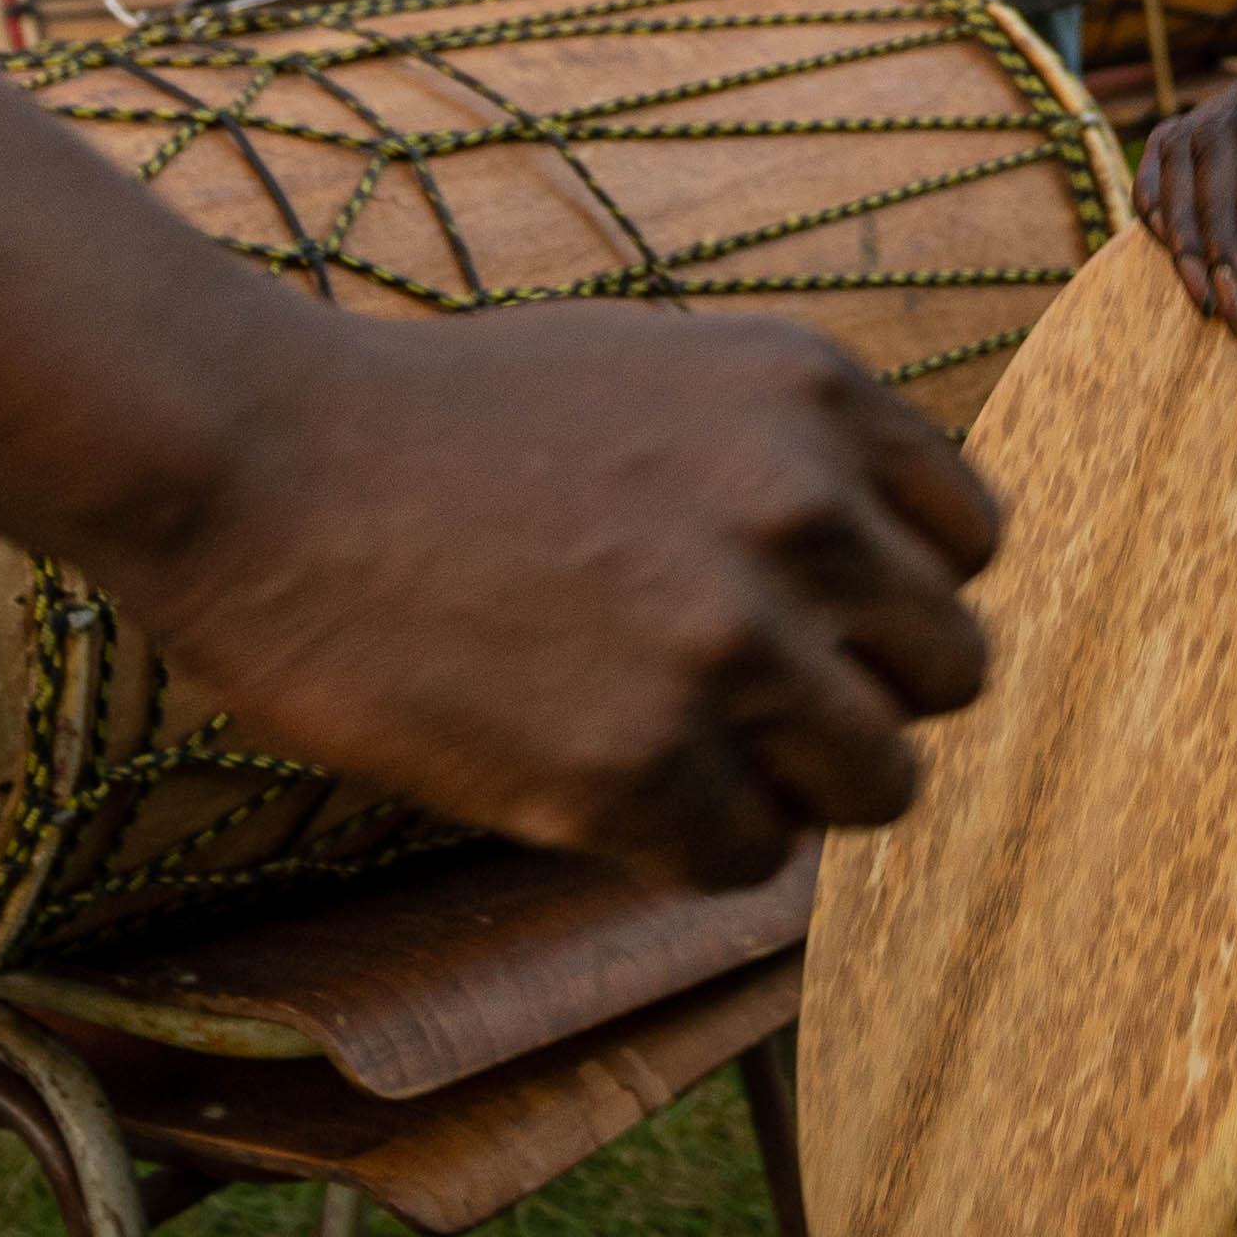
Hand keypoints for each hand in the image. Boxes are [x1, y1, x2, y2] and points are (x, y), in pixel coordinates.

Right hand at [100, 299, 1002, 887]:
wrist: (264, 461)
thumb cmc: (446, 426)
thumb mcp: (658, 375)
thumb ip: (785, 462)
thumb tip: (884, 592)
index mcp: (813, 392)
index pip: (971, 544)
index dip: (893, 601)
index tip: (816, 623)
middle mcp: (800, 509)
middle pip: (950, 672)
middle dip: (860, 703)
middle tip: (745, 711)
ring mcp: (726, 641)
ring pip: (877, 783)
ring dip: (791, 790)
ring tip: (680, 759)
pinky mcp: (637, 763)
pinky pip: (747, 861)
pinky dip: (685, 850)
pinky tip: (593, 791)